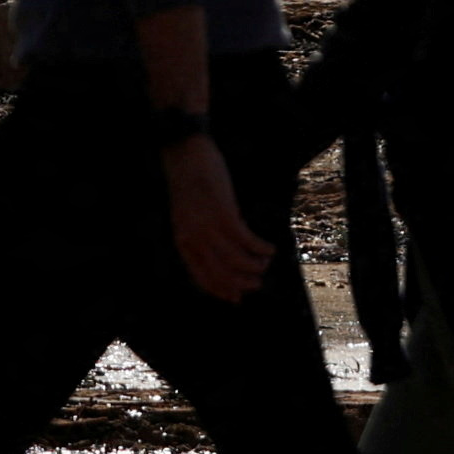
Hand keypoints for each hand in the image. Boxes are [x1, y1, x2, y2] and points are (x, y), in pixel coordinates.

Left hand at [165, 137, 268, 303]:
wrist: (185, 155)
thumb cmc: (189, 185)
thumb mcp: (187, 216)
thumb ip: (198, 236)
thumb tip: (220, 258)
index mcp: (183, 241)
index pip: (202, 277)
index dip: (222, 290)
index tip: (238, 298)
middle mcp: (194, 239)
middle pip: (222, 274)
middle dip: (243, 283)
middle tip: (258, 283)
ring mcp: (208, 227)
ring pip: (237, 261)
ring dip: (255, 266)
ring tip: (265, 263)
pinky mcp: (224, 214)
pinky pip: (247, 241)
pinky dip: (261, 249)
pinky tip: (270, 248)